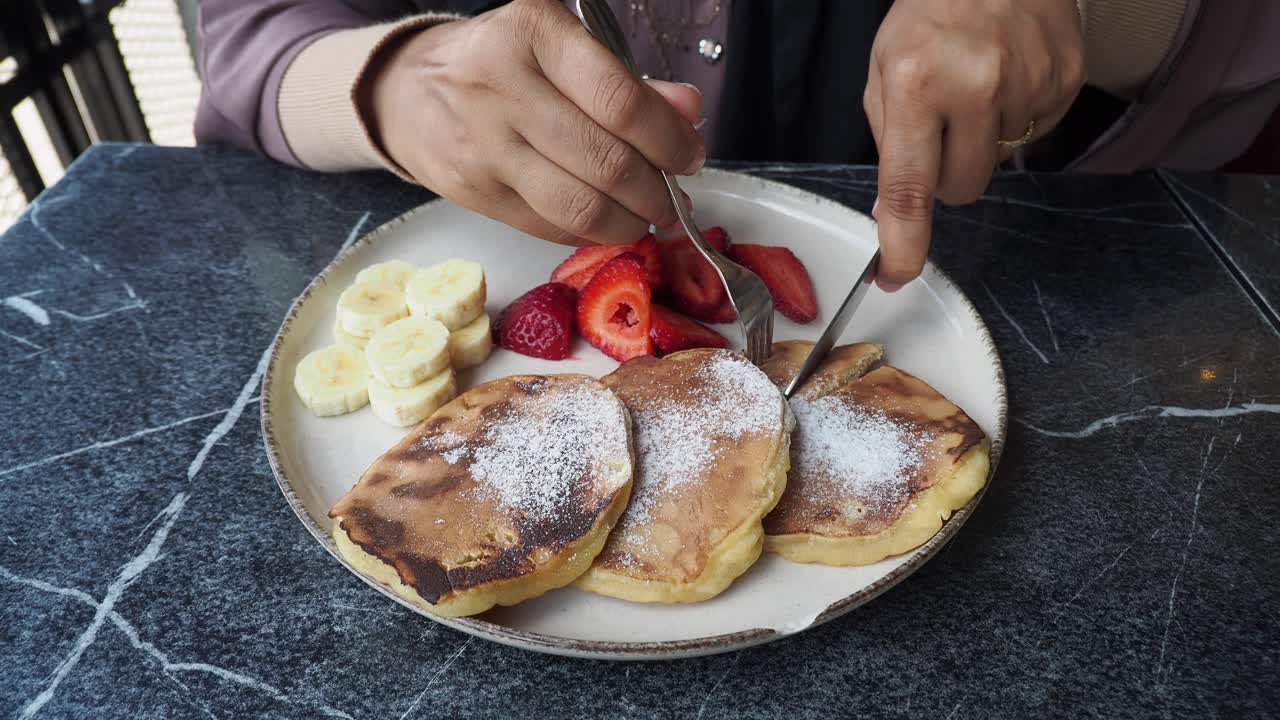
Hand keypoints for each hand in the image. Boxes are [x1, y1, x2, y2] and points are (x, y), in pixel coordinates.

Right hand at [363, 0, 704, 246]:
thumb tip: (689, 112)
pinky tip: (604, 220)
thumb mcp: (561, 48)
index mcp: (535, 34)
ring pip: (580, 206)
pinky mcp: (474, 192)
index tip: (690, 156)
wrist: (408, 91)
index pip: (620, 100)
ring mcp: (485, 145)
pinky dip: (589, 230)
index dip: (668, 139)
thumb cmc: (498, 62)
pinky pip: (550, 226)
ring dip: (629, 222)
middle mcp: (503, 86)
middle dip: (656, 192)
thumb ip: (629, 82)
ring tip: (647, 216)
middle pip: (606, 161)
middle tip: (674, 198)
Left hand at [863, 0, 1085, 288]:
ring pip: (999, 165)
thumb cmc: (933, 13)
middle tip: (941, 130)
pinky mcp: (1064, 81)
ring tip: (976, 86)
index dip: (903, 242)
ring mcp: (1027, 83)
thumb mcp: (885, 68)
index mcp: (916, 83)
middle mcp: (975, 86)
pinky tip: (1007, 78)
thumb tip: (893, 210)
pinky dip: (1017, 118)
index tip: (896, 275)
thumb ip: (888, 141)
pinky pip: (1035, 134)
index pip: (909, 186)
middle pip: (962, 189)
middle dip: (946, 177)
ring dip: (983, 142)